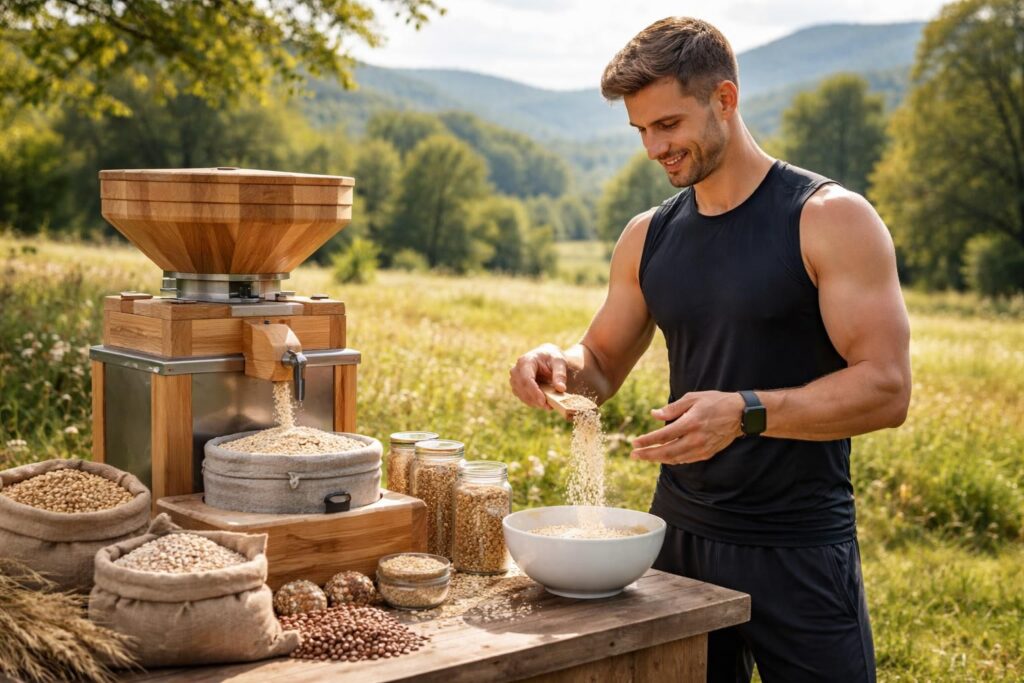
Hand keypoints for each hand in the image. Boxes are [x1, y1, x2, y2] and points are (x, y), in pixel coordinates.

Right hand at [509, 343, 568, 409]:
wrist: (546, 357)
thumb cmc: (552, 358)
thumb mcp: (559, 362)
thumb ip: (560, 374)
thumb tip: (560, 388)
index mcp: (525, 361)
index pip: (526, 378)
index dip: (534, 391)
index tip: (543, 401)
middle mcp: (516, 370)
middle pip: (522, 388)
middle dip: (535, 399)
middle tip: (549, 406)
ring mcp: (514, 379)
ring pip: (521, 394)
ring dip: (534, 402)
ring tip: (548, 405)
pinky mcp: (516, 386)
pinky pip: (522, 397)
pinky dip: (532, 402)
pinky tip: (543, 403)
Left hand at [630, 391, 745, 463]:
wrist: (740, 414)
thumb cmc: (714, 402)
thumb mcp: (692, 398)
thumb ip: (672, 409)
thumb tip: (654, 414)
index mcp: (690, 423)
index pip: (663, 436)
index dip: (647, 441)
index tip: (634, 443)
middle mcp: (695, 439)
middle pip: (666, 452)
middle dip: (648, 454)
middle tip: (633, 454)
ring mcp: (702, 448)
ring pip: (675, 459)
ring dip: (658, 459)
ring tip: (644, 456)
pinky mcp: (706, 453)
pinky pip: (685, 459)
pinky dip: (672, 459)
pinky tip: (663, 456)